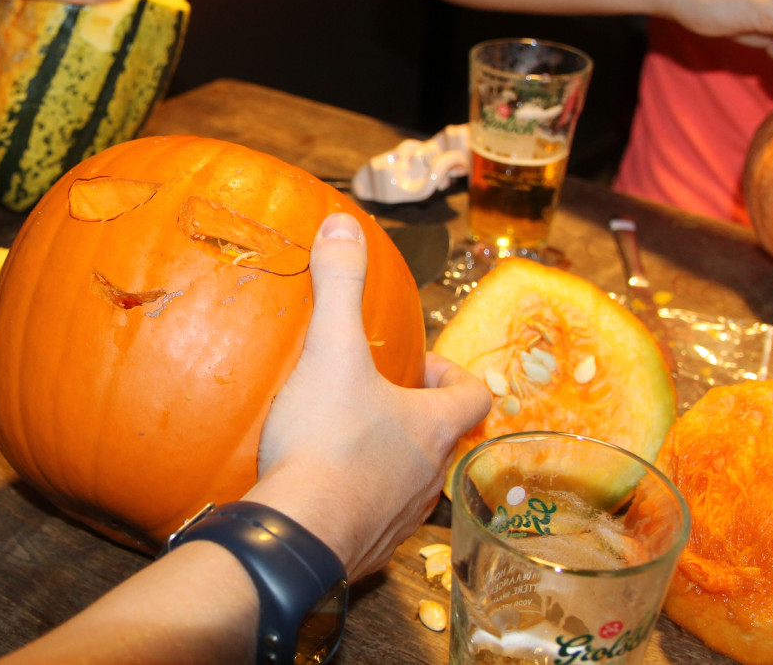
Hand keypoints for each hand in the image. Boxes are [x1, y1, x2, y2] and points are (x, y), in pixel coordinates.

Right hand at [247, 213, 490, 580]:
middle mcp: (428, 476)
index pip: (473, 397)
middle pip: (440, 438)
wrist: (299, 534)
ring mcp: (400, 519)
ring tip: (345, 436)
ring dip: (388, 456)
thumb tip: (341, 224)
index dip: (455, 374)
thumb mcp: (331, 351)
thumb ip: (339, 285)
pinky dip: (356, 497)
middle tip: (375, 395)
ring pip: (410, 481)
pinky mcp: (367, 548)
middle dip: (413, 414)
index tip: (422, 364)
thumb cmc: (326, 441)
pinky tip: (319, 484)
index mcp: (432, 427)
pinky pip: (372, 517)